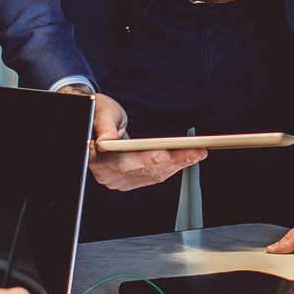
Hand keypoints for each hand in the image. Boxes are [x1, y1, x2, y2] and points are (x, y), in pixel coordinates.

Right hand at [69, 88, 206, 190]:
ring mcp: (118, 180)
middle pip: (145, 170)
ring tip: (198, 153)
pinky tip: (187, 158)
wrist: (94, 123)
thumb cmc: (98, 112)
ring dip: (178, 165)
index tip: (164, 155)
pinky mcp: (129, 180)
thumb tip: (105, 141)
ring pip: (153, 175)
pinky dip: (172, 167)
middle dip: (173, 161)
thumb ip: (104, 127)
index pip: (124, 162)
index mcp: (96, 158)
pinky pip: (154, 176)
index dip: (145, 159)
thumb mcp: (101, 112)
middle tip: (197, 151)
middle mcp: (107, 174)